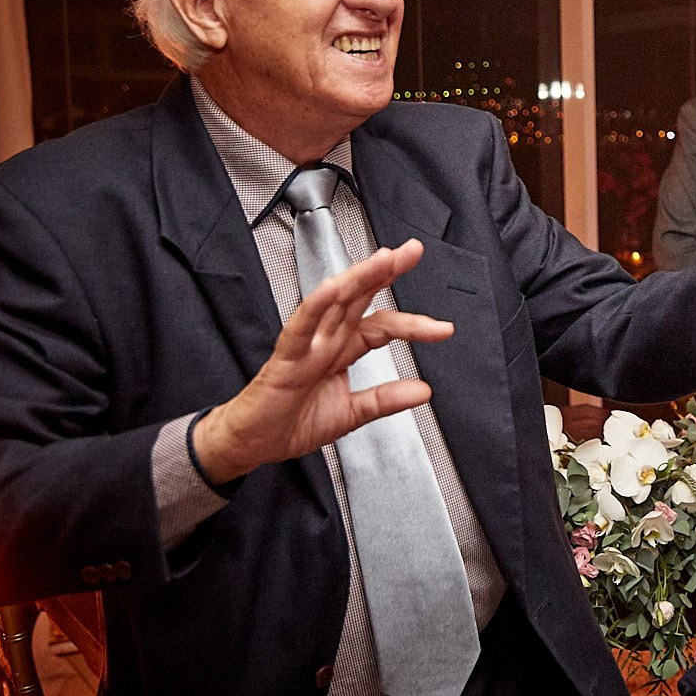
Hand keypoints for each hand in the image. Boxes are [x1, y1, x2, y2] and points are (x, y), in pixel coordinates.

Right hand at [192, 242, 453, 483]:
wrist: (252, 444)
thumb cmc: (290, 422)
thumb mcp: (351, 415)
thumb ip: (385, 400)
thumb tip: (422, 391)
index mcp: (341, 350)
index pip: (382, 325)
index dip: (413, 323)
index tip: (444, 328)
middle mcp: (326, 341)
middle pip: (360, 297)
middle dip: (385, 272)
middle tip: (412, 251)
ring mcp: (306, 345)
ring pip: (334, 302)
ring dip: (359, 278)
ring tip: (384, 260)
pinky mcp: (286, 357)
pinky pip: (301, 326)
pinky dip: (317, 305)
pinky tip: (334, 288)